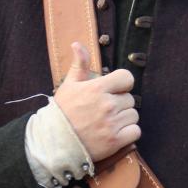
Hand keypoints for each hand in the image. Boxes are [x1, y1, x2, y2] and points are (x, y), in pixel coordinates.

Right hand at [53, 42, 138, 160]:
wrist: (52, 144)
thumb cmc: (62, 113)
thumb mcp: (69, 86)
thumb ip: (79, 64)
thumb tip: (77, 44)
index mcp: (97, 89)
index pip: (127, 78)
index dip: (122, 84)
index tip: (113, 91)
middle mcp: (107, 105)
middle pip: (130, 99)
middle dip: (120, 104)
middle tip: (103, 111)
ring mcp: (112, 124)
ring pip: (133, 115)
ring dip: (124, 119)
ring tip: (106, 123)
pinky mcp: (115, 141)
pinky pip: (135, 131)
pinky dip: (128, 134)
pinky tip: (114, 134)